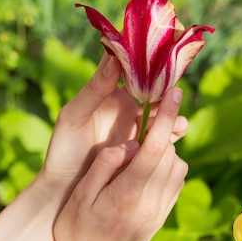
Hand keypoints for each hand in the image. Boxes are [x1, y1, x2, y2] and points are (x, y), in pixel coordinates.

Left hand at [38, 53, 188, 201]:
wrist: (66, 189)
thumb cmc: (63, 150)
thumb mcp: (74, 117)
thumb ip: (94, 90)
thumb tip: (115, 58)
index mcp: (108, 92)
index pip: (129, 66)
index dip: (144, 57)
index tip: (160, 51)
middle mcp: (126, 105)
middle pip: (152, 90)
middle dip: (166, 89)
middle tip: (176, 93)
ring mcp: (137, 126)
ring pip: (161, 113)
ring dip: (171, 113)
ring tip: (178, 121)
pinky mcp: (143, 146)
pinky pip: (162, 136)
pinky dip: (172, 133)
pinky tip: (177, 134)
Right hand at [52, 87, 188, 240]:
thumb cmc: (76, 232)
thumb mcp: (83, 195)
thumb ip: (107, 164)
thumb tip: (132, 145)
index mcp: (130, 194)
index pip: (156, 148)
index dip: (167, 117)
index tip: (175, 93)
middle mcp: (152, 203)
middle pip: (170, 155)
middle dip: (162, 136)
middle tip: (143, 127)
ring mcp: (160, 213)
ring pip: (178, 169)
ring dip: (165, 153)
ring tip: (141, 153)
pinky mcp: (162, 218)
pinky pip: (175, 184)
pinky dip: (167, 169)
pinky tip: (146, 171)